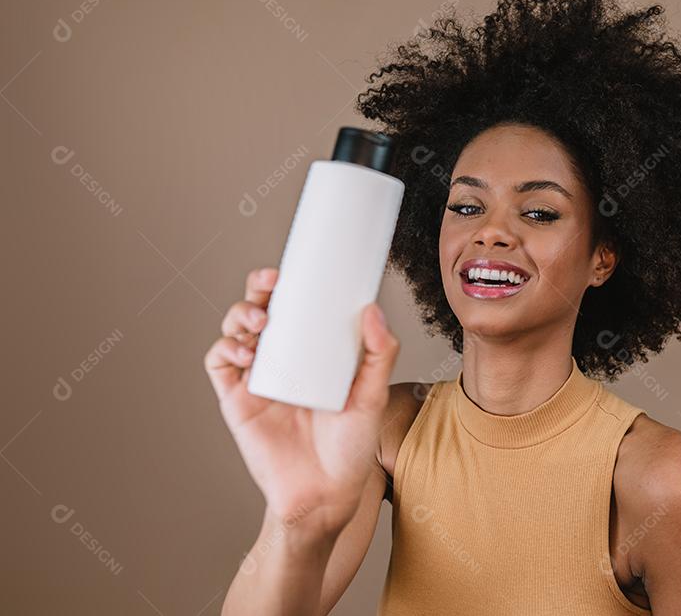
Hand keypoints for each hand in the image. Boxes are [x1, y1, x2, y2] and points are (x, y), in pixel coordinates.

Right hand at [204, 267, 399, 535]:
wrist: (326, 494)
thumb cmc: (351, 446)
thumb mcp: (373, 395)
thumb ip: (379, 355)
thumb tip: (372, 311)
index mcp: (314, 352)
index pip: (297, 307)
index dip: (291, 284)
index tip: (296, 269)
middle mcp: (283, 359)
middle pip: (261, 310)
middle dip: (259, 289)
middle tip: (271, 283)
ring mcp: (258, 378)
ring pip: (236, 330)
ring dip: (240, 315)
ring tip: (260, 320)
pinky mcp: (237, 400)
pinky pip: (219, 364)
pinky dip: (225, 348)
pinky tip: (245, 350)